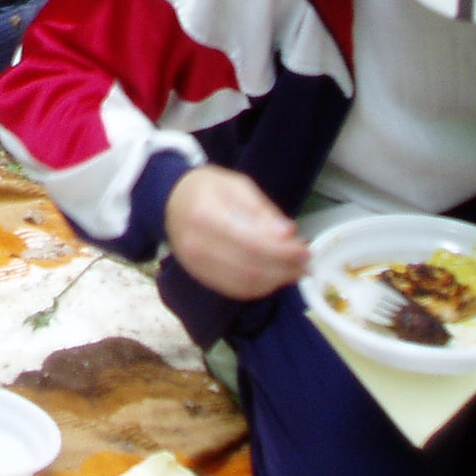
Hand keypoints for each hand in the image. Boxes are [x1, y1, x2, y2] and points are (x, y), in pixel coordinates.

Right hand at [164, 165, 310, 300]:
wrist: (170, 199)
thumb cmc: (206, 188)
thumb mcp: (237, 186)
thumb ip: (262, 210)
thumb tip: (288, 234)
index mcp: (206, 215)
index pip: (252, 243)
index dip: (283, 252)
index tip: (305, 249)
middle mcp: (197, 244)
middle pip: (250, 267)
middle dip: (284, 268)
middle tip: (305, 263)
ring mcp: (196, 264)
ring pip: (245, 284)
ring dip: (276, 281)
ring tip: (294, 271)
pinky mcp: (199, 276)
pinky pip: (234, 290)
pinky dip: (260, 287)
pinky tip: (274, 277)